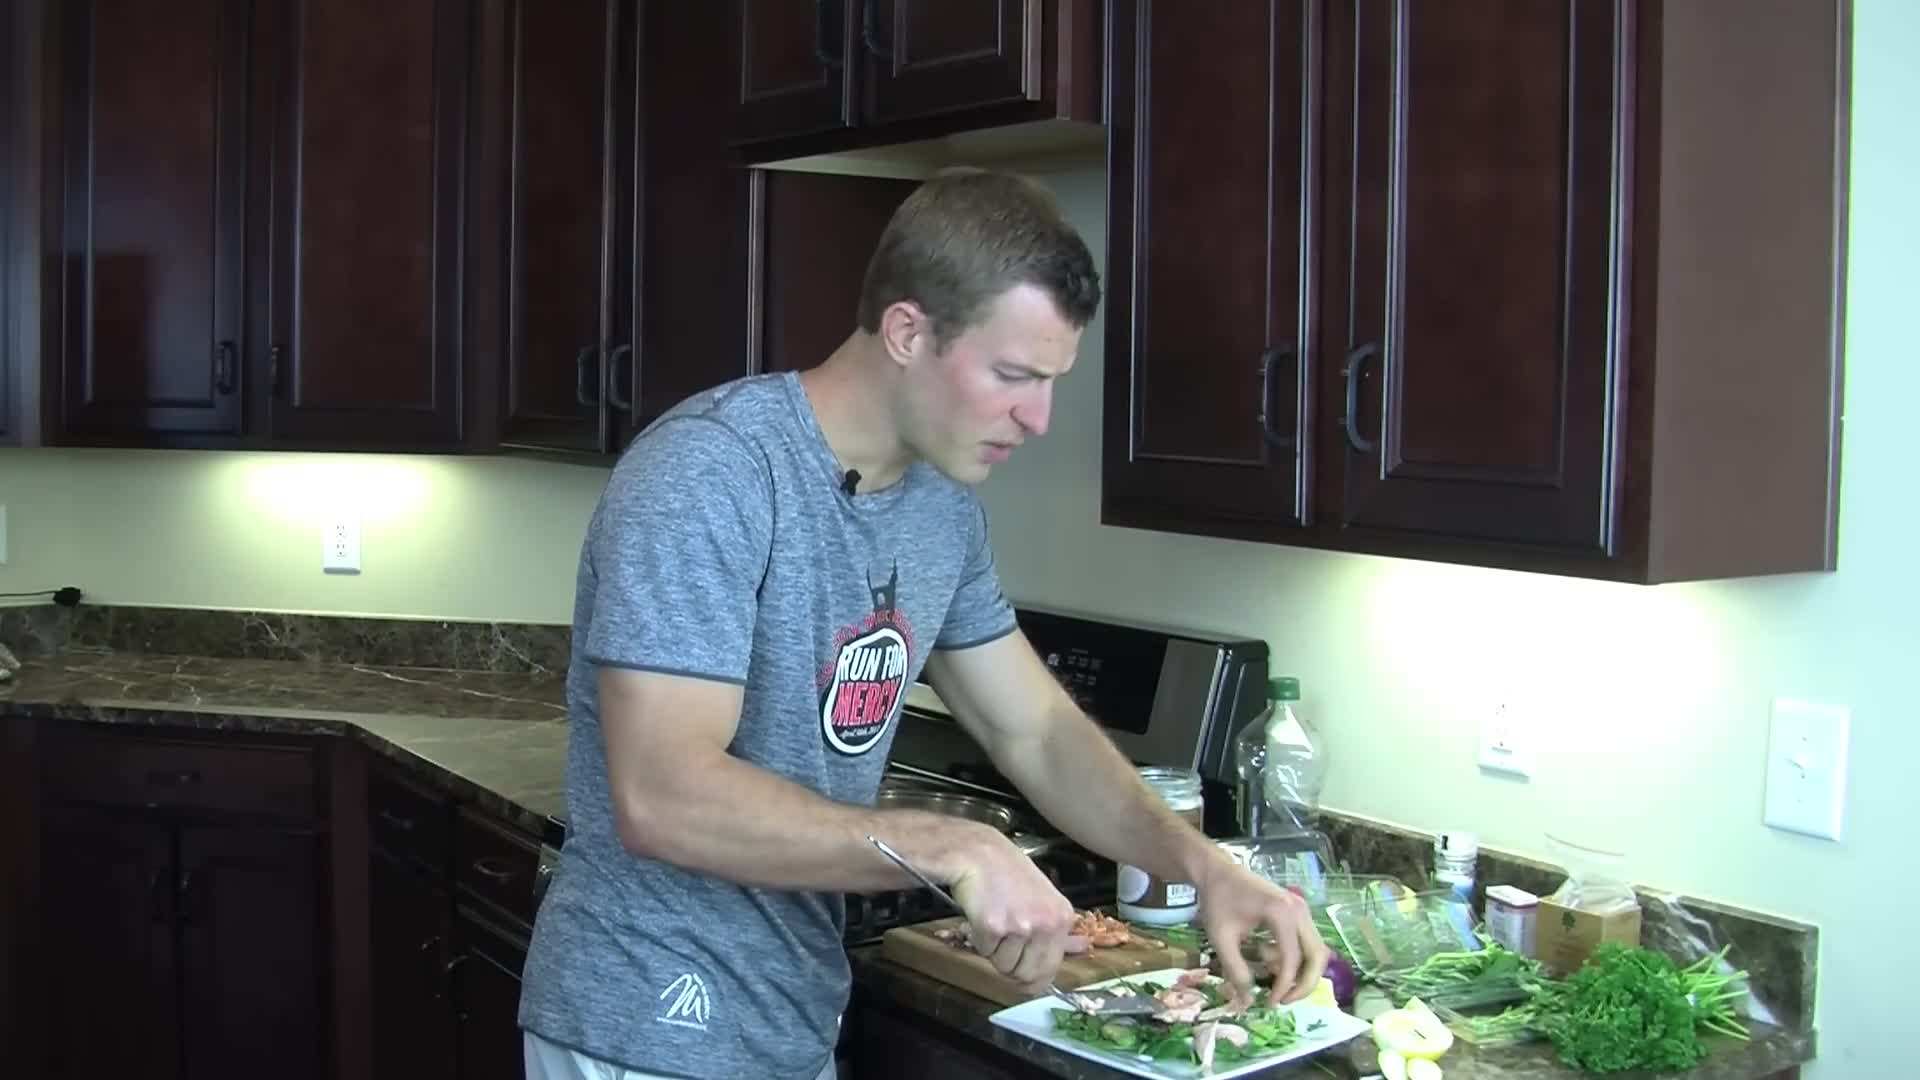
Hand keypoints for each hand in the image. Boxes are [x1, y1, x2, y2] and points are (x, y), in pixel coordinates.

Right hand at [944, 829, 1076, 993]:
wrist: (978, 852)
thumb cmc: (1008, 873)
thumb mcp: (1044, 897)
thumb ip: (1060, 928)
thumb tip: (1083, 948)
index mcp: (1062, 918)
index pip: (1050, 969)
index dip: (1032, 978)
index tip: (1021, 976)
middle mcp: (1046, 923)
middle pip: (1027, 975)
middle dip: (1010, 967)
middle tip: (1002, 944)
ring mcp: (1021, 926)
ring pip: (1003, 966)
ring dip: (993, 950)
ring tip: (994, 919)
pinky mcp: (994, 926)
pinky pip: (984, 952)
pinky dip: (978, 938)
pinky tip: (982, 914)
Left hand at [1194, 855, 1328, 1003]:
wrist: (1217, 872)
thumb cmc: (1218, 901)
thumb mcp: (1221, 938)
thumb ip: (1235, 970)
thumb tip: (1248, 1001)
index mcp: (1282, 913)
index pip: (1293, 959)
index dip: (1283, 986)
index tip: (1269, 1003)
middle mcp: (1299, 910)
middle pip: (1317, 956)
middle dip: (1303, 984)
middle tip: (1282, 1000)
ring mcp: (1301, 910)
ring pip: (1315, 951)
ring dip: (1299, 971)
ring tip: (1270, 976)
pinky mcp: (1297, 912)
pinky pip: (1306, 942)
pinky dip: (1294, 957)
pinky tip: (1268, 956)